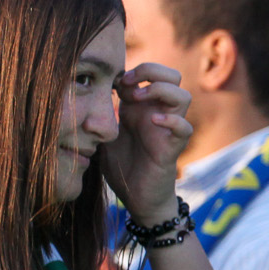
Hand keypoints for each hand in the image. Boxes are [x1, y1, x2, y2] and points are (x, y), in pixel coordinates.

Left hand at [104, 63, 192, 225]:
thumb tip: (84, 98)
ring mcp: (167, 130)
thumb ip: (99, 117)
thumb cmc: (122, 167)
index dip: (133, 71)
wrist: (137, 198)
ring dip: (161, 91)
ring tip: (138, 99)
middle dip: (152, 71)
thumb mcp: (103, 136)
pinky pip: (184, 128)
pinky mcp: (172, 148)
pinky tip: (154, 122)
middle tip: (129, 83)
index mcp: (141, 108)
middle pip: (172, 76)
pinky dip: (173, 121)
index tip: (113, 82)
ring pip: (183, 95)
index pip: (149, 74)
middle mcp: (157, 114)